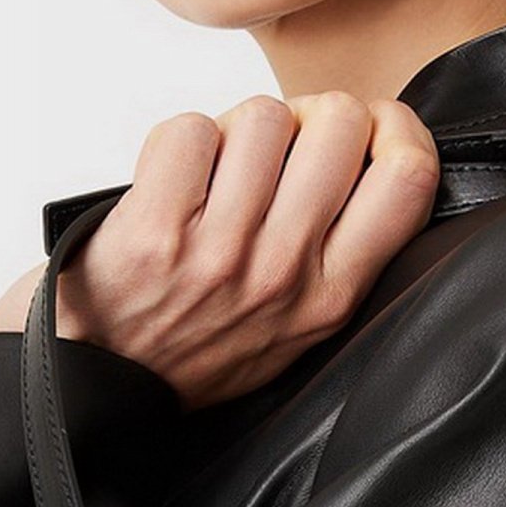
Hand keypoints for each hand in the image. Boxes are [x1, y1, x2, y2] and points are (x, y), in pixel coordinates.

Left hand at [0, 92, 441, 409]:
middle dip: (309, 115)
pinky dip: (178, 143)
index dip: (395, 127)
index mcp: (331, 296)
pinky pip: (191, 130)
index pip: (409, 176)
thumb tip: (375, 148)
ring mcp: (219, 254)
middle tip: (279, 148)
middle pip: (341, 123)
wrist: (96, 390)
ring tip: (217, 174)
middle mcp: (283, 274)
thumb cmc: (193, 348)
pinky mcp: (154, 234)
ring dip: (236, 130)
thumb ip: (340, 253)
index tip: (368, 128)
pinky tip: (172, 184)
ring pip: (264, 116)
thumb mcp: (294, 327)